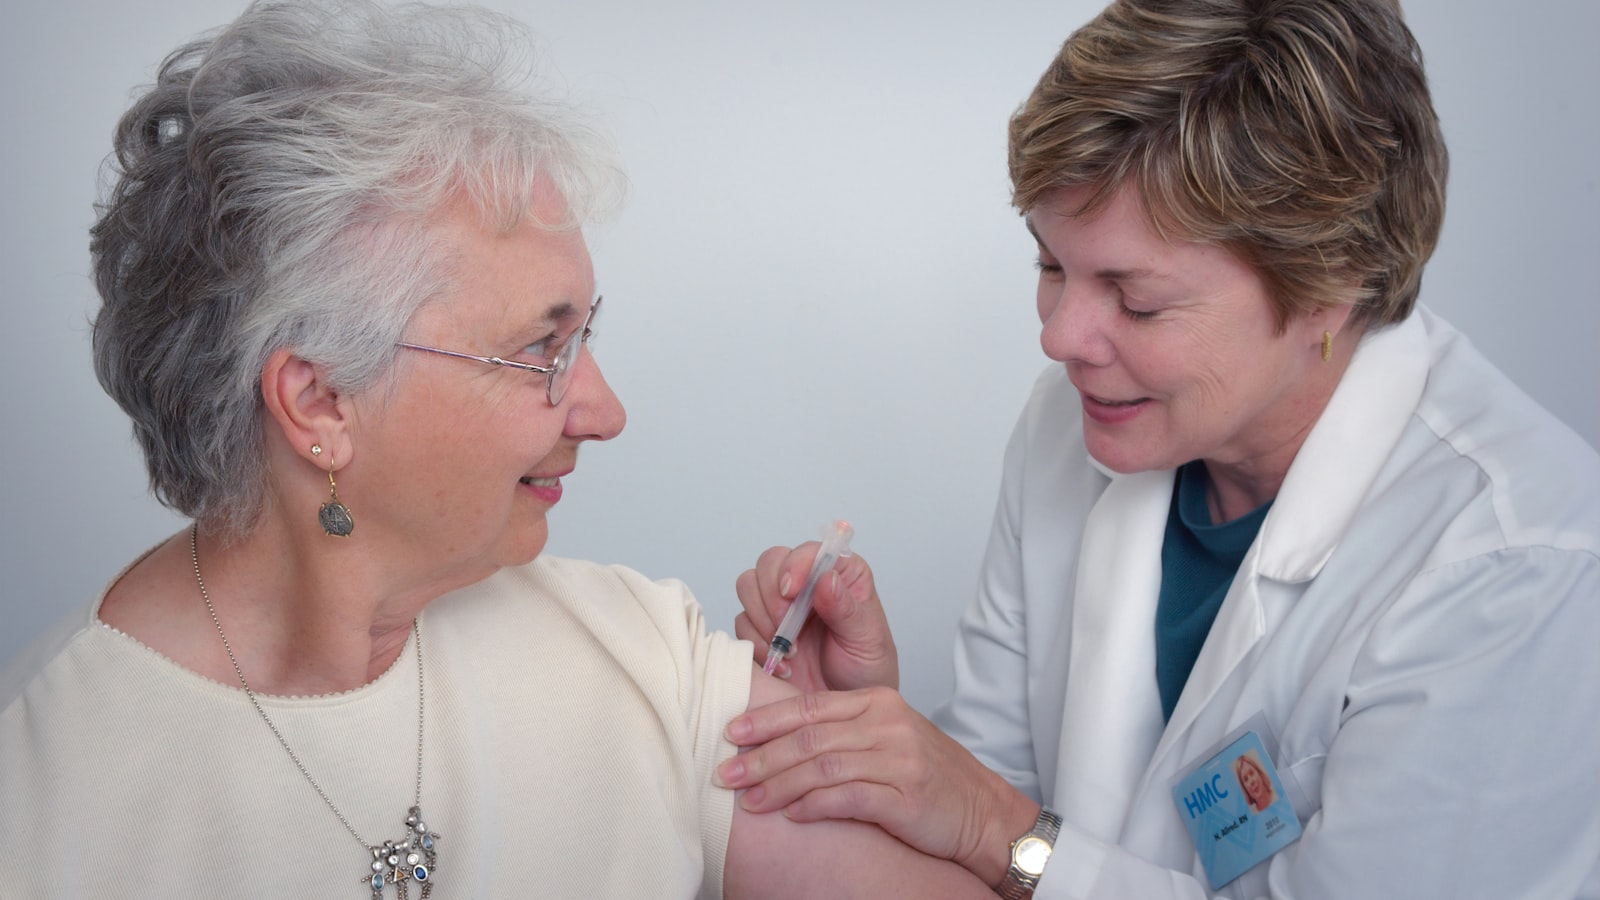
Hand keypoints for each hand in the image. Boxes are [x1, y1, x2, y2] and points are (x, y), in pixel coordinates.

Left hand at [716, 686, 1038, 886]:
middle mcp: (887, 724)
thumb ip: (839, 731)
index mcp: (878, 701)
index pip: (810, 705)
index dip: (767, 718)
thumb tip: (776, 739)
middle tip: (726, 770)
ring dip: (779, 785)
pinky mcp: (906, 797)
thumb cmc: (928, 775)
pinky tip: (791, 815)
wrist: (981, 811)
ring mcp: (899, 759)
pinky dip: (814, 806)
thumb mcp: (885, 737)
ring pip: (822, 767)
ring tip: (749, 801)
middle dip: (761, 755)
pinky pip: (848, 798)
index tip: (731, 731)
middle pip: (810, 736)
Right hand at [734, 543, 897, 692]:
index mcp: (840, 574)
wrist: (845, 712)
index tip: (792, 591)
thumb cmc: (867, 670)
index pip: (809, 551)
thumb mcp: (867, 639)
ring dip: (762, 618)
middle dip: (772, 594)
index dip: (796, 565)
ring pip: (749, 585)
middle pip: (770, 562)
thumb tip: (826, 578)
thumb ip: (847, 609)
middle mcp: (808, 583)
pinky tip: (782, 665)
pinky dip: (756, 643)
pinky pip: (741, 621)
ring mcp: (781, 605)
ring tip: (789, 650)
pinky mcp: (761, 629)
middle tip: (786, 627)